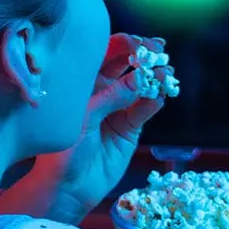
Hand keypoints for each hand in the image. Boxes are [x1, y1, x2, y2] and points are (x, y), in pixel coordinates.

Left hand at [28, 33, 171, 215]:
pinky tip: (160, 96)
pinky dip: (155, 100)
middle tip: (158, 50)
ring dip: (154, 77)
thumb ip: (111, 97)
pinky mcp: (131, 127)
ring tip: (164, 74)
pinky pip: (146, 108)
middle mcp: (102, 90)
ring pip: (141, 85)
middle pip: (127, 64)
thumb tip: (140, 78)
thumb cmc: (63, 149)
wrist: (69, 186)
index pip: (105, 53)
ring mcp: (118, 108)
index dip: (123, 44)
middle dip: (144, 54)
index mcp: (83, 81)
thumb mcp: (83, 118)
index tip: (137, 42)